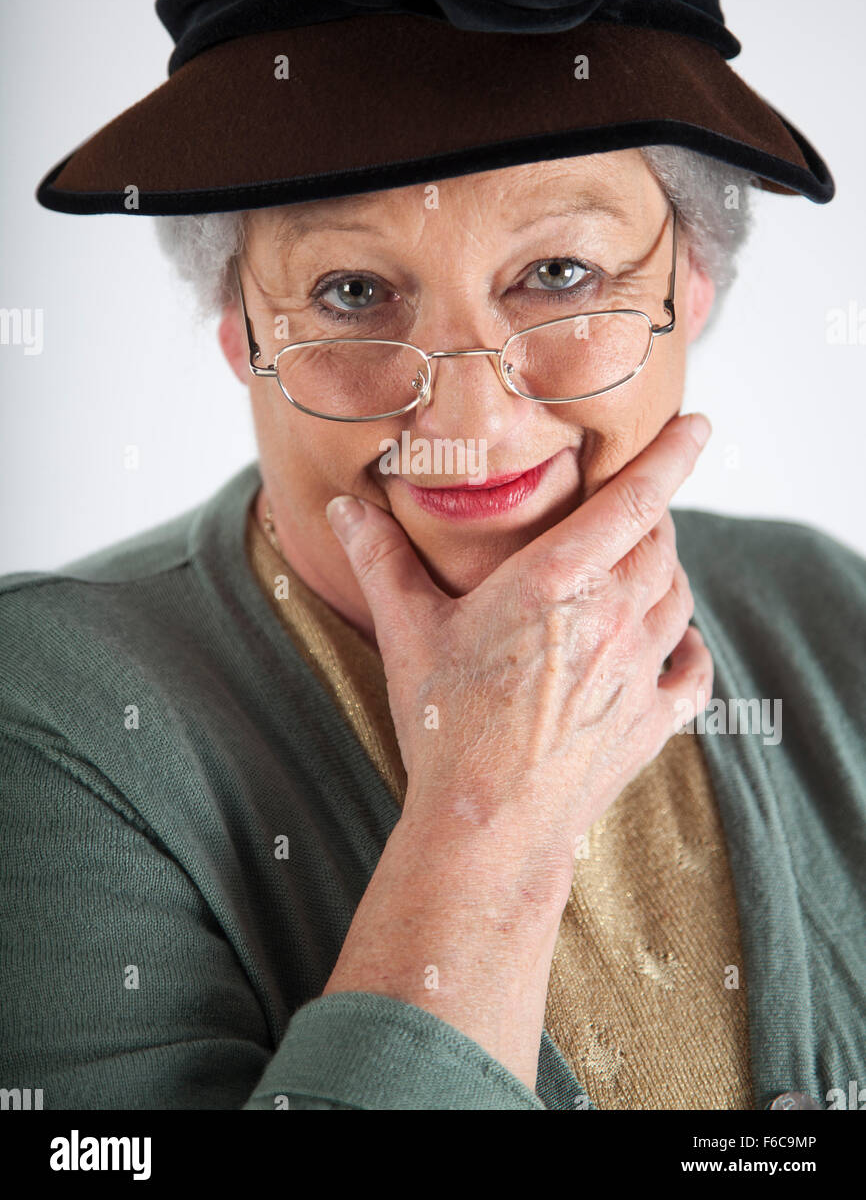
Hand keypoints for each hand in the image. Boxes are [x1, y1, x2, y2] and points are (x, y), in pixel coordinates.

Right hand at [325, 412, 713, 881]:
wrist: (486, 827)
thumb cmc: (444, 724)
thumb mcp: (407, 631)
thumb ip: (382, 559)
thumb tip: (344, 506)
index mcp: (558, 580)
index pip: (636, 497)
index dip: (671, 453)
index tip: (698, 421)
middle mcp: (613, 616)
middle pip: (661, 542)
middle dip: (649, 517)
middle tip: (624, 512)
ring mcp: (639, 671)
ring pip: (679, 596)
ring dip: (666, 573)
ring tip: (640, 568)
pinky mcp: (651, 722)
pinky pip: (693, 670)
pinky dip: (691, 646)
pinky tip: (678, 643)